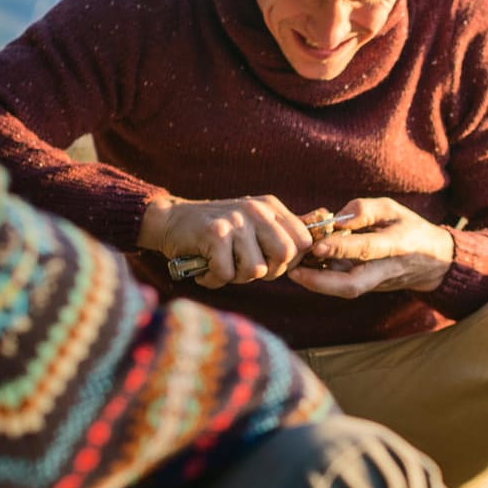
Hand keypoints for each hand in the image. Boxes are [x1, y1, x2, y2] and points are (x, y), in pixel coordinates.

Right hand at [139, 195, 312, 288]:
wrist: (170, 221)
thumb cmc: (216, 231)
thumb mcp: (252, 224)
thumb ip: (280, 233)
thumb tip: (317, 244)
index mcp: (270, 207)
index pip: (304, 241)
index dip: (290, 261)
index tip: (270, 263)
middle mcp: (257, 210)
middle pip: (285, 255)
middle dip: (267, 272)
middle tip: (245, 268)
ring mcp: (236, 221)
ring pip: (255, 269)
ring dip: (237, 277)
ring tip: (222, 265)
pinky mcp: (214, 234)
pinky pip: (226, 274)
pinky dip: (214, 279)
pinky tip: (205, 267)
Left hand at [286, 196, 454, 297]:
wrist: (432, 260)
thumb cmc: (408, 227)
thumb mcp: (393, 209)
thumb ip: (365, 209)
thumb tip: (335, 218)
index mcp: (397, 244)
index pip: (366, 248)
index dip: (341, 248)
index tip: (317, 245)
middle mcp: (386, 269)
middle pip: (353, 285)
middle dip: (322, 282)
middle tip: (294, 271)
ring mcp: (377, 282)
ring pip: (346, 290)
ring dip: (317, 284)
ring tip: (293, 270)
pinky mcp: (369, 287)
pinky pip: (343, 287)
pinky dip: (322, 281)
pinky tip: (304, 270)